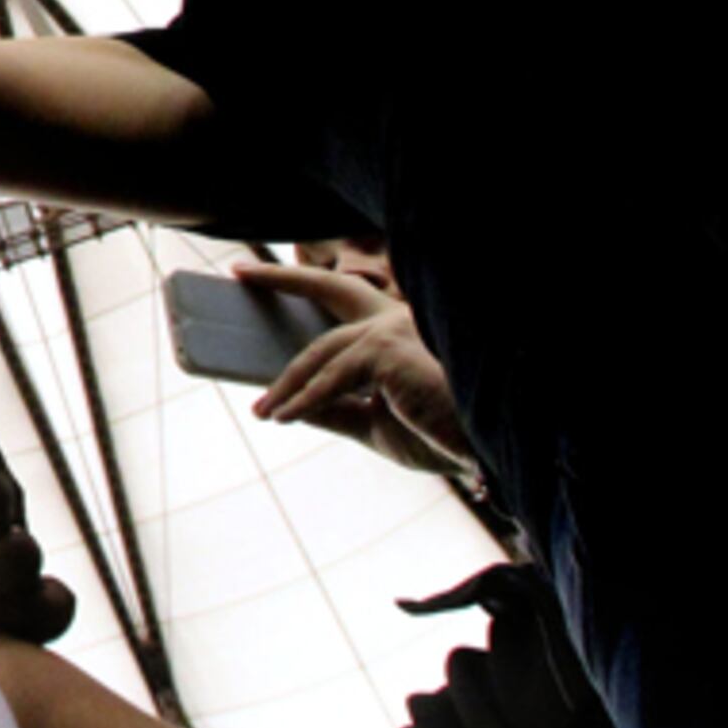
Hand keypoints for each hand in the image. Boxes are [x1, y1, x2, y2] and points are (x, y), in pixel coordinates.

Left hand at [231, 261, 474, 478]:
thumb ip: (336, 411)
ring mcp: (394, 330)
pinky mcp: (387, 351)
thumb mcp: (377, 426)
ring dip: (286, 384)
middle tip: (240, 271)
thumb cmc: (443, 437)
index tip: (263, 276)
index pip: (349, 300)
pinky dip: (304, 400)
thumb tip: (290, 408)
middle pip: (332, 289)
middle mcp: (399, 319)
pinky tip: (282, 417)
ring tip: (263, 411)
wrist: (487, 456)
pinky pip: (331, 379)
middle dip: (285, 277)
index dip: (306, 285)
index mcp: (402, 330)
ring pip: (321, 352)